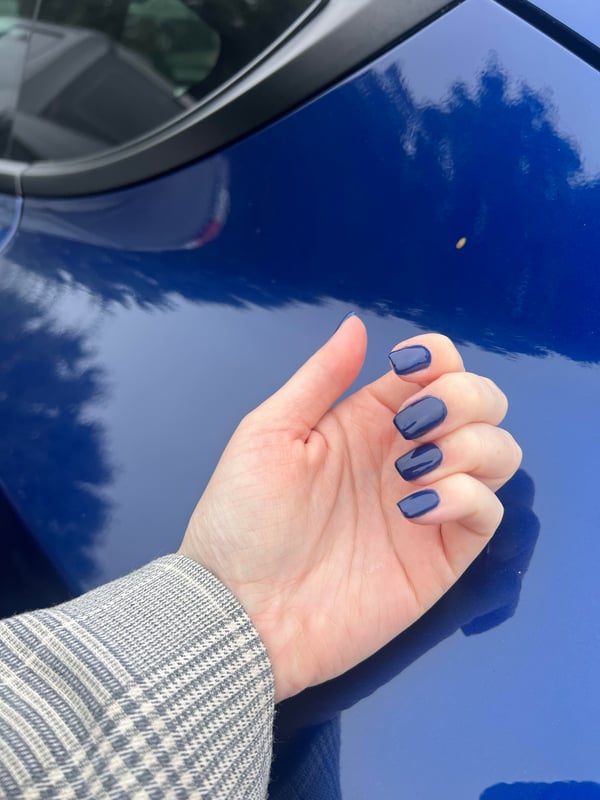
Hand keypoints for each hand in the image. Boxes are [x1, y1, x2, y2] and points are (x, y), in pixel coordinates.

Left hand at [180, 317, 521, 700]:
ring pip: (499, 452)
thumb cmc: (240, 520)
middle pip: (481, 404)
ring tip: (411, 469)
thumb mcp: (268, 433)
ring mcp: (427, 504)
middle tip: (412, 427)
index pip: (434, 371)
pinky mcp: (439, 555)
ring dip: (470, 445)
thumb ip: (320, 377)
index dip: (438, 358)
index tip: (409, 369)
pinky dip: (466, 496)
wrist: (240, 610)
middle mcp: (404, 456)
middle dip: (465, 398)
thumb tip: (357, 326)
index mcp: (366, 421)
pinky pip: (488, 512)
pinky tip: (414, 507)